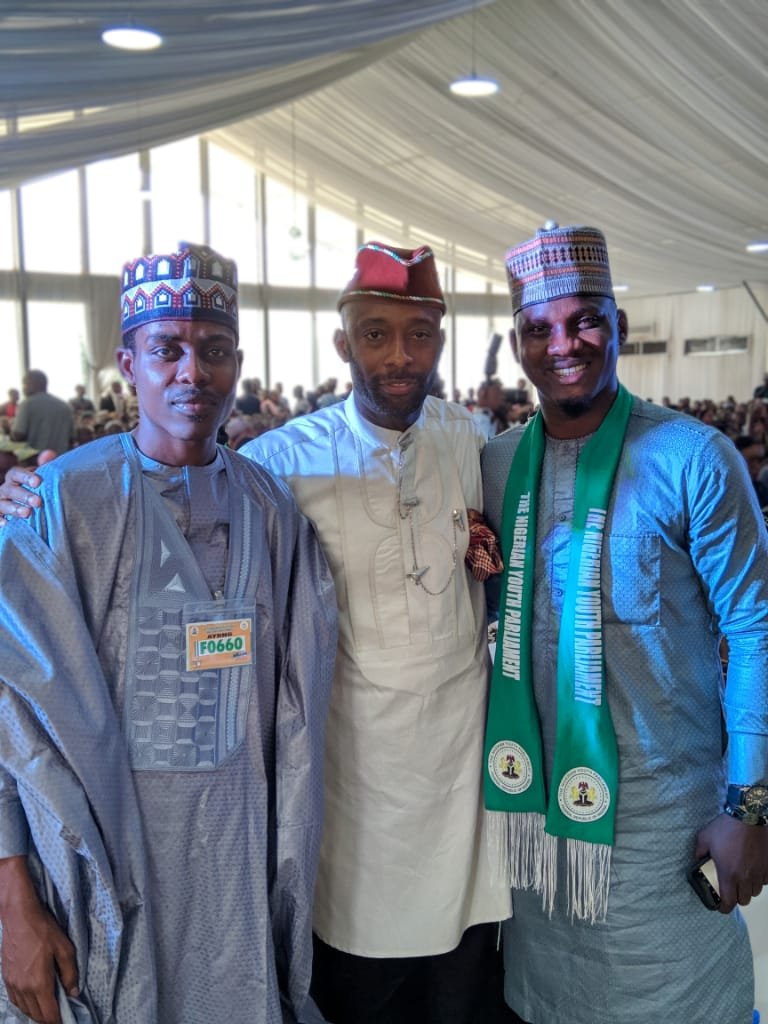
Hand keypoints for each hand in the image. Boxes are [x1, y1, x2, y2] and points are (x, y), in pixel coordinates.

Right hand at [0, 465, 41, 525]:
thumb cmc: (35, 490)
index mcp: (15, 478)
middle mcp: (5, 489)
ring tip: (27, 513)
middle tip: (38, 502)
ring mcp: (0, 502)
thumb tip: (48, 454)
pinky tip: (6, 524)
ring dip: (13, 508)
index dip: (25, 476)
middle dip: (23, 495)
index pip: (15, 473)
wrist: (27, 508)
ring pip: (2, 504)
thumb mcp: (40, 478)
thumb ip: (46, 465)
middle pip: (10, 490)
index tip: (37, 482)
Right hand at [0, 857, 78, 1023]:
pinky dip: (25, 1004)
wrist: (19, 917)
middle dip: (47, 1018)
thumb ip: (70, 973)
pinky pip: (15, 1000)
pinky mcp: (6, 978)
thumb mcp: (65, 948)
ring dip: (36, 1012)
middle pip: (35, 1015)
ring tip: (47, 1007)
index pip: (48, 1014)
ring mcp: (12, 984)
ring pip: (24, 1009)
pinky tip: (32, 998)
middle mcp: (23, 988)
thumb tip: (74, 992)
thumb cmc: (44, 930)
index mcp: (39, 983)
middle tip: (58, 1014)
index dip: (57, 1021)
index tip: (64, 1020)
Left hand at [695, 812, 767, 913]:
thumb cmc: (725, 828)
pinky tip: (753, 871)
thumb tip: (696, 860)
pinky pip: (765, 881)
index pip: (728, 902)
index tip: (720, 906)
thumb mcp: (704, 838)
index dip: (723, 908)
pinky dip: (759, 880)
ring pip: (755, 892)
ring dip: (748, 889)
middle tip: (731, 889)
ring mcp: (759, 873)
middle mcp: (745, 878)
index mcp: (728, 874)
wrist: (748, 816)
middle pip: (743, 900)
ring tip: (741, 879)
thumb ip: (699, 852)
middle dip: (736, 898)